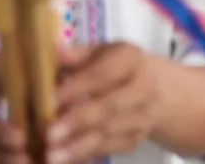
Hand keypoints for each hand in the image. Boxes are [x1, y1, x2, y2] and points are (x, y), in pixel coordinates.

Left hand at [47, 44, 161, 163]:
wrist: (156, 89)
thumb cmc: (113, 67)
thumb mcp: (97, 53)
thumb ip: (74, 54)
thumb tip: (53, 50)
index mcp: (131, 58)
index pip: (105, 73)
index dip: (77, 88)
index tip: (49, 100)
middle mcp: (145, 86)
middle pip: (111, 105)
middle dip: (78, 121)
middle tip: (48, 134)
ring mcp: (144, 115)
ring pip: (110, 132)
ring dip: (79, 146)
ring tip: (50, 156)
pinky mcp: (138, 138)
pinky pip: (111, 149)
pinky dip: (85, 156)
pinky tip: (63, 160)